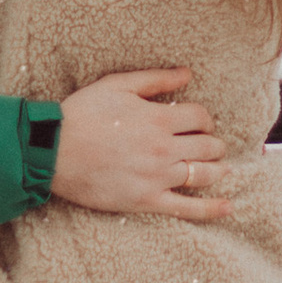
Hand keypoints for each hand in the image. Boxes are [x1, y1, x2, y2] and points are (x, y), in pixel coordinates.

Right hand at [52, 70, 231, 220]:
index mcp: (159, 119)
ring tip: (221, 167)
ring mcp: (157, 177)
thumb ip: (156, 79)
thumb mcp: (117, 85)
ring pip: (203, 174)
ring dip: (217, 169)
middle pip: (207, 146)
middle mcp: (164, 149)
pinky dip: (211, 209)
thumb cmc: (82, 114)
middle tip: (209, 145)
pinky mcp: (146, 200)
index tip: (199, 122)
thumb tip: (187, 74)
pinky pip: (187, 209)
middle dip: (212, 143)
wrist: (53, 150)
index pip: (200, 117)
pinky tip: (228, 207)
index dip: (204, 118)